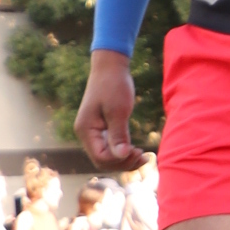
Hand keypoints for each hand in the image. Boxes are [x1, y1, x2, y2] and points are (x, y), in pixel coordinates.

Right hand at [77, 49, 147, 169]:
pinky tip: (137, 151)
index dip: (119, 160)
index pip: (100, 157)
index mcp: (86, 130)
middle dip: (123, 162)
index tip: (137, 152)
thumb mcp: (118, 110)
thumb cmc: (114, 85)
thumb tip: (121, 156)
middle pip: (103, 160)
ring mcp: (93, 132)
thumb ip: (118, 134)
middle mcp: (86, 134)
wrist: (110, 66)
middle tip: (143, 157)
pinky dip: (123, 152)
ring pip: (107, 156)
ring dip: (124, 160)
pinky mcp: (101, 129)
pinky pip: (110, 147)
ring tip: (143, 157)